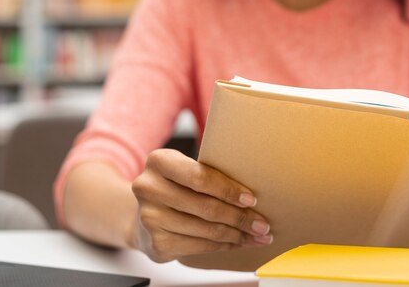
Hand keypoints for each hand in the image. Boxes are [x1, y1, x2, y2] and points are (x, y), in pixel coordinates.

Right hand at [128, 149, 271, 262]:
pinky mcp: (156, 243)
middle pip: (206, 206)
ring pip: (206, 230)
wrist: (146, 215)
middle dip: (240, 217)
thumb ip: (210, 175)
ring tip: (256, 235)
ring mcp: (150, 218)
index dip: (228, 190)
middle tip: (262, 224)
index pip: (200, 177)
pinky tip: (238, 243)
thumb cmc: (177, 187)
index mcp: (159, 161)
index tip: (251, 199)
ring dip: (237, 235)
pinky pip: (199, 246)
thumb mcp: (186, 171)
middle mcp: (149, 188)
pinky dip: (223, 246)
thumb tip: (252, 195)